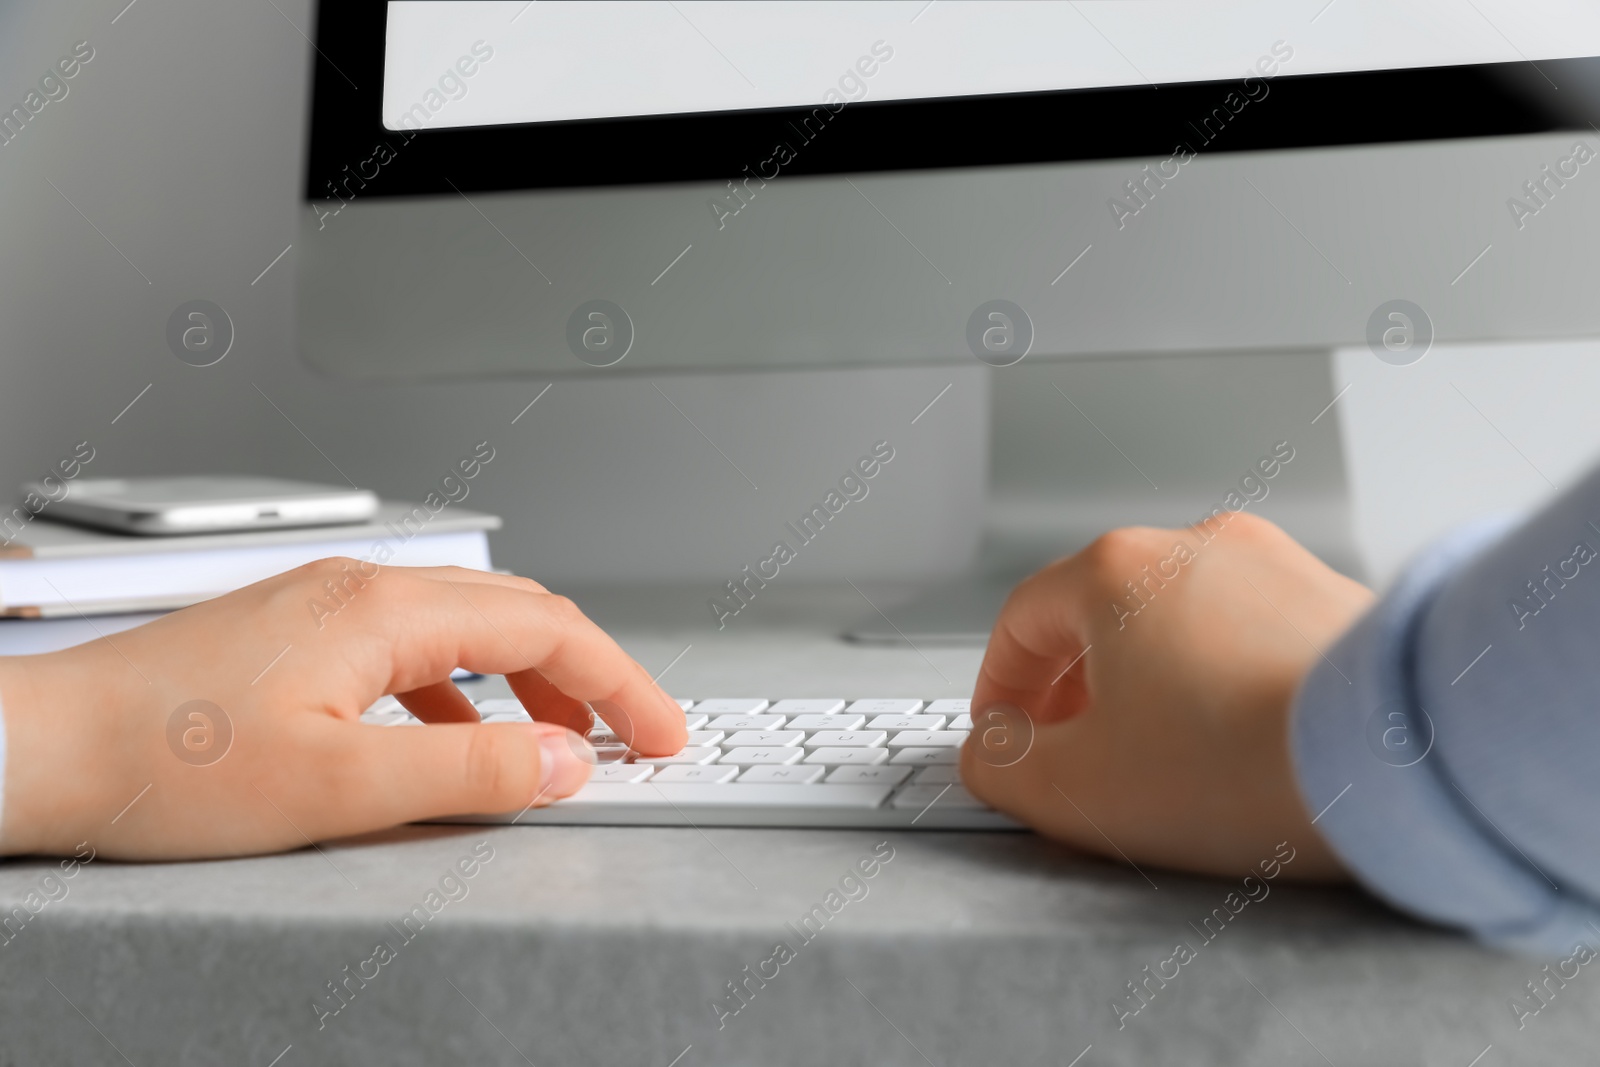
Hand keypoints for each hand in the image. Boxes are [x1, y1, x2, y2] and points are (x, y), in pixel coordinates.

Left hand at [0, 560, 686, 858]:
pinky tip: (456, 741)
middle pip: (516, 614)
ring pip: (467, 630)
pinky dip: (465, 694)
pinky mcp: (302, 636)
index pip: (545, 629)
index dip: (618, 682)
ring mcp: (328, 608)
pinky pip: (415, 651)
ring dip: (528, 683)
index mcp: (385, 610)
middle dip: (588, 674)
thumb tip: (561, 762)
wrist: (46, 746)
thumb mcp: (338, 785)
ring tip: (558, 744)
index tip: (659, 731)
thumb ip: (468, 770)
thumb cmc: (166, 761)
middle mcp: (363, 590)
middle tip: (633, 734)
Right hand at [961, 513, 1372, 879]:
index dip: (999, 690)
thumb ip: (1003, 767)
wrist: (1400, 761)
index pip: (1021, 621)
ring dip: (1154, 685)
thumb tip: (992, 751)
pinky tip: (1242, 748)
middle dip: (1076, 690)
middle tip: (1076, 754)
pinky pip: (1252, 639)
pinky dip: (1228, 685)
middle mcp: (1196, 548)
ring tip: (1168, 759)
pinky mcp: (1338, 601)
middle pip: (1101, 615)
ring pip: (1179, 623)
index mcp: (1116, 571)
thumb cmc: (1243, 764)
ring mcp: (1275, 566)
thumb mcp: (1077, 789)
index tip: (1006, 738)